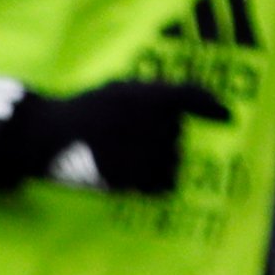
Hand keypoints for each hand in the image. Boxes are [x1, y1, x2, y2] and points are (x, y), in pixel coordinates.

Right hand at [0, 79, 228, 195]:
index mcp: (149, 96)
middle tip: (133, 136)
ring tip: (130, 156)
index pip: (192, 97)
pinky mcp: (135, 179)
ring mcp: (145, 153)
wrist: (47, 136)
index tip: (227, 116)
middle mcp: (153, 123)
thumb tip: (188, 107)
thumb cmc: (83, 110)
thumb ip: (152, 95)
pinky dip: (155, 182)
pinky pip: (163, 184)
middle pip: (177, 135)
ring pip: (172, 160)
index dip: (212, 106)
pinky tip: (136, 176)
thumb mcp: (118, 89)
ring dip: (158, 160)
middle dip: (164, 137)